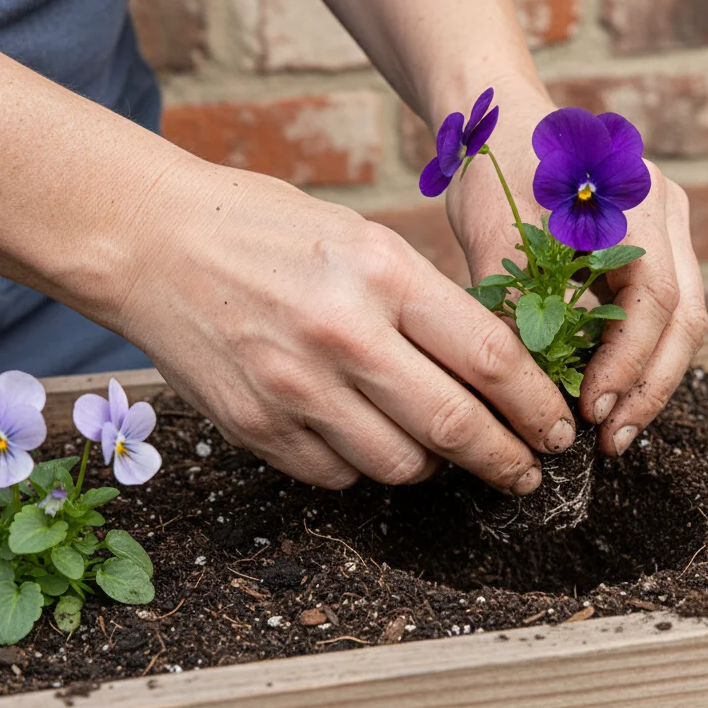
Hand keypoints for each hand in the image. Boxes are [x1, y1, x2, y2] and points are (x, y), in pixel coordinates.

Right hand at [109, 161, 574, 492]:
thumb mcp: (363, 239)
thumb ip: (426, 303)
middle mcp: (342, 334)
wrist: (150, 242)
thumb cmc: (268, 231)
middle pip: (455, 425)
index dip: (537, 405)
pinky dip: (366, 469)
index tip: (556, 428)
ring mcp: (294, 387)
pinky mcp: (255, 426)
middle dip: (506, 459)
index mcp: (382, 273)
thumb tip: (497, 370)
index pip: (490, 358)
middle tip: (528, 473)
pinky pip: (338, 476)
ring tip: (441, 450)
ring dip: (434, 467)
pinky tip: (367, 440)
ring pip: (399, 465)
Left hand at [445, 91, 707, 455]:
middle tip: (613, 441)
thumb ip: (518, 308)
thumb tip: (529, 394)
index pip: (655, 300)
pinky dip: (638, 355)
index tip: (592, 412)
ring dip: (649, 379)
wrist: (500, 121)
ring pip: (680, 320)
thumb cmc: (494, 170)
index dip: (628, 364)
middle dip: (650, 387)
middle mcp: (665, 211)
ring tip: (614, 431)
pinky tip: (610, 393)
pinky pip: (660, 311)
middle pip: (684, 317)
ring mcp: (667, 226)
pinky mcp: (654, 245)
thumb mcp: (496, 238)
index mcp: (635, 201)